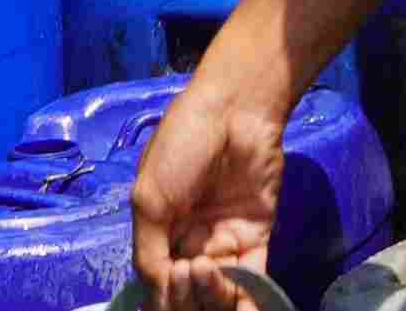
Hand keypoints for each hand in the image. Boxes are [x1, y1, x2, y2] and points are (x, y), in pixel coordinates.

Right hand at [128, 73, 286, 308]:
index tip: (166, 281)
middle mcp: (191, 243)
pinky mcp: (257, 238)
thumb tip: (156, 295)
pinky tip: (235, 299)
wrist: (233, 112)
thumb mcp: (149, 198)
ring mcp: (225, 242)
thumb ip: (148, 251)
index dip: (161, 294)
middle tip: (185, 269)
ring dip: (211, 295)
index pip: (157, 283)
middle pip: (187, 293)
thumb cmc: (182, 146)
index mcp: (160, 233)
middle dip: (184, 296)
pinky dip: (245, 299)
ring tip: (205, 267)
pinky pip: (251, 280)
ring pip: (217, 293)